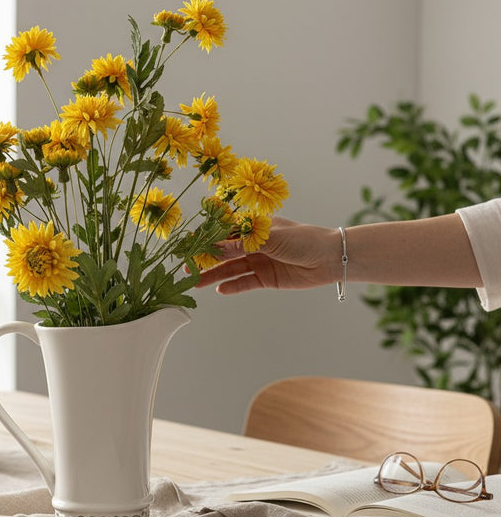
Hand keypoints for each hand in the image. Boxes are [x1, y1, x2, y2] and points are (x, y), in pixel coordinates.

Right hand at [195, 218, 341, 294]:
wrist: (331, 259)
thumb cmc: (304, 239)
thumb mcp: (271, 238)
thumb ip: (243, 244)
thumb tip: (216, 247)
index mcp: (255, 226)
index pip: (225, 232)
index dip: (207, 239)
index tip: (188, 245)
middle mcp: (255, 243)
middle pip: (225, 252)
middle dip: (205, 259)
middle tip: (186, 268)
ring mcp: (260, 261)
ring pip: (231, 269)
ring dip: (214, 275)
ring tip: (195, 283)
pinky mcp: (267, 278)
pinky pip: (246, 282)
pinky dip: (233, 286)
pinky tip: (220, 290)